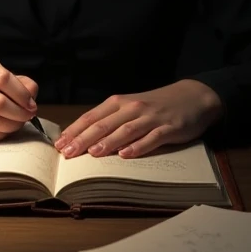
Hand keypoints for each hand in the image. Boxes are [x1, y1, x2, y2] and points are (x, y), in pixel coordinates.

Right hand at [0, 58, 38, 142]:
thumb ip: (12, 80)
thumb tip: (32, 91)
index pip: (2, 78)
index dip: (22, 92)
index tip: (31, 101)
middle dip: (21, 111)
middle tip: (29, 114)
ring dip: (14, 124)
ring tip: (19, 121)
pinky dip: (2, 133)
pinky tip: (3, 127)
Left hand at [53, 79, 223, 158]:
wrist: (191, 96)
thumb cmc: (156, 105)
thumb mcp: (130, 107)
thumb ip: (110, 120)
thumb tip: (83, 138)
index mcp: (119, 102)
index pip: (92, 117)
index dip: (75, 130)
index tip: (59, 144)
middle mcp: (132, 108)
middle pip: (104, 124)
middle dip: (84, 138)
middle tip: (68, 153)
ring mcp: (151, 117)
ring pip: (126, 129)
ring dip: (108, 141)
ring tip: (93, 153)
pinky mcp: (169, 128)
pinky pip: (152, 137)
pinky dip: (138, 146)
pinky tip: (127, 155)